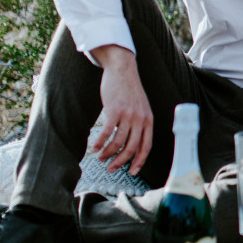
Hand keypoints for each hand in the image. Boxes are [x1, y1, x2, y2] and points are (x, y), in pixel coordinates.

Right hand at [88, 44, 153, 175]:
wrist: (123, 70)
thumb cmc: (129, 91)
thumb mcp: (141, 108)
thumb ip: (139, 124)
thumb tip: (131, 144)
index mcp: (148, 120)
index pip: (146, 146)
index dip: (139, 161)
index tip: (132, 172)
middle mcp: (140, 119)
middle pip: (131, 148)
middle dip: (120, 161)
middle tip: (110, 168)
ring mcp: (128, 115)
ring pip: (117, 142)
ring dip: (107, 153)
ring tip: (100, 157)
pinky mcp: (114, 110)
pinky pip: (107, 132)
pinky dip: (100, 142)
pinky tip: (94, 147)